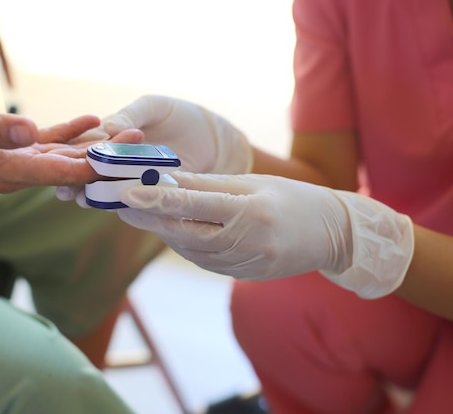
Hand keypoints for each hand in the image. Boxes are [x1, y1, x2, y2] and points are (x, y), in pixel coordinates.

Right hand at [0, 93, 140, 192]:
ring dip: (95, 147)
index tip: (126, 162)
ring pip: (66, 157)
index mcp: (10, 171)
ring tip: (128, 134)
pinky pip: (50, 143)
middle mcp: (20, 172)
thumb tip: (27, 133)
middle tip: (141, 145)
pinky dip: (71, 133)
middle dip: (106, 159)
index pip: (64, 174)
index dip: (96, 168)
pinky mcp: (15, 149)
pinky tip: (92, 120)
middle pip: (72, 168)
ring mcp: (18, 162)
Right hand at [56, 94, 253, 201]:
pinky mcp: (151, 192)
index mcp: (112, 135)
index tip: (56, 160)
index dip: (70, 153)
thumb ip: (131, 115)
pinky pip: (133, 198)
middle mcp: (119, 159)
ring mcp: (134, 178)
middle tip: (62, 189)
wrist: (213, 137)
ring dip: (92, 194)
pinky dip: (121, 202)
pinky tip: (109, 206)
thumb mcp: (154, 107)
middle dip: (75, 180)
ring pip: (107, 187)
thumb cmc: (180, 115)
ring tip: (80, 199)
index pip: (86, 145)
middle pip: (91, 171)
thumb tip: (107, 126)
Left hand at [117, 172, 413, 297]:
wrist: (333, 234)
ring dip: (162, 231)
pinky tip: (172, 230)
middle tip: (119, 204)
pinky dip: (184, 244)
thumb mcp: (254, 183)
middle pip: (184, 232)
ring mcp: (245, 263)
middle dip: (148, 219)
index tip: (125, 193)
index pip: (194, 204)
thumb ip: (209, 184)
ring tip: (137, 214)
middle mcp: (247, 240)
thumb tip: (167, 179)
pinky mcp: (243, 274)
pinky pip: (204, 260)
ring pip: (190, 249)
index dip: (157, 200)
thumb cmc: (293, 199)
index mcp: (251, 211)